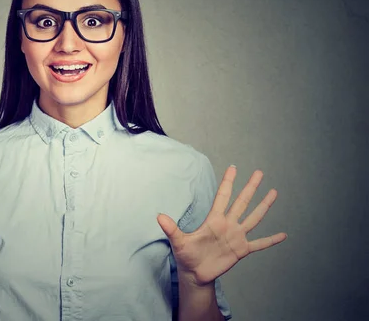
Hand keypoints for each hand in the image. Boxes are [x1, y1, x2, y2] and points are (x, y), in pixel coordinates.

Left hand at [157, 166, 286, 286]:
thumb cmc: (186, 256)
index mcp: (214, 220)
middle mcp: (228, 225)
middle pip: (242, 202)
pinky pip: (259, 244)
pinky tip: (283, 235)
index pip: (223, 196)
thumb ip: (171, 228)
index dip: (228, 182)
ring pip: (253, 218)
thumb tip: (158, 217)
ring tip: (274, 193)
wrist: (195, 273)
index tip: (233, 167)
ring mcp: (236, 237)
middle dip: (250, 187)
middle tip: (259, 172)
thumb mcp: (178, 241)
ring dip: (264, 206)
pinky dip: (271, 240)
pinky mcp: (241, 250)